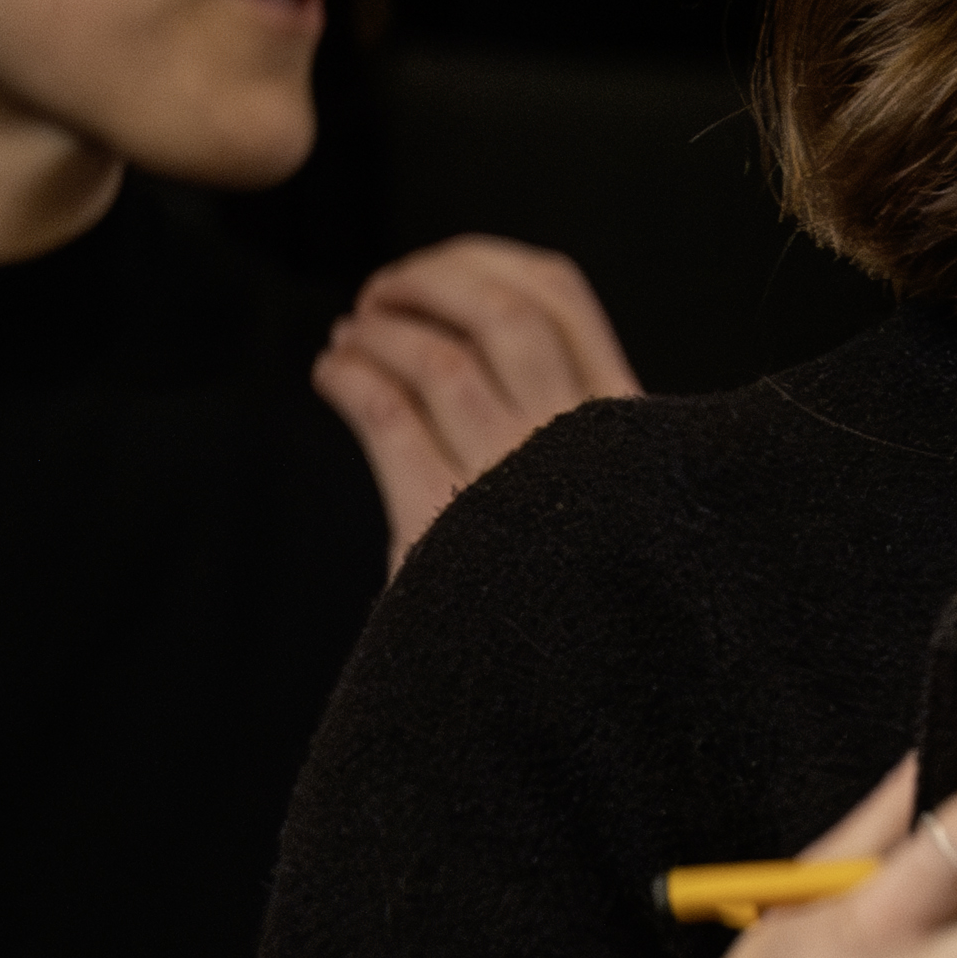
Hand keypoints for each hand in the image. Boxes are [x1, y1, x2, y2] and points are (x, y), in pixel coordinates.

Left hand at [313, 236, 639, 563]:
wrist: (570, 695)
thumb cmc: (583, 587)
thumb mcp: (619, 490)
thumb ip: (583, 418)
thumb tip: (486, 329)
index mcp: (624, 419)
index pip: (562, 296)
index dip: (488, 261)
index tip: (446, 269)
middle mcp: (573, 438)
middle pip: (500, 310)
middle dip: (428, 281)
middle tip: (385, 291)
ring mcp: (508, 477)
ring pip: (438, 359)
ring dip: (381, 330)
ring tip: (352, 333)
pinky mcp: (441, 520)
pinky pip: (386, 418)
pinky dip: (350, 379)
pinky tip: (332, 373)